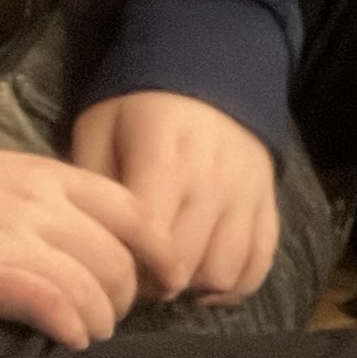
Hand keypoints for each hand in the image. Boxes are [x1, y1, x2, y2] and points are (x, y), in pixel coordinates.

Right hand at [0, 133, 163, 350]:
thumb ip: (34, 199)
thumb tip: (70, 238)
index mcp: (44, 171)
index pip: (134, 210)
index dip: (158, 252)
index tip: (162, 282)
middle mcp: (40, 198)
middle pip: (120, 255)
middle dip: (128, 295)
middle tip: (114, 320)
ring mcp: (12, 233)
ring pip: (94, 284)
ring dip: (101, 319)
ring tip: (88, 335)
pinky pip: (53, 303)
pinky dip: (71, 327)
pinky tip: (69, 342)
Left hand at [69, 92, 279, 307]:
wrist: (208, 70)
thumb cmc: (140, 109)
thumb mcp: (100, 128)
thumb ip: (92, 184)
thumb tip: (88, 242)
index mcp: (167, 159)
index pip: (151, 238)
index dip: (127, 268)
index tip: (111, 268)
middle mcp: (214, 180)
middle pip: (185, 264)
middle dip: (153, 285)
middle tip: (133, 279)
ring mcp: (247, 192)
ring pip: (224, 272)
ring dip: (192, 286)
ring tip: (169, 276)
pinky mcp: (268, 201)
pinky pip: (259, 263)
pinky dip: (233, 285)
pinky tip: (204, 280)